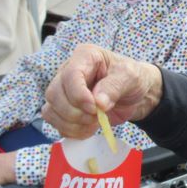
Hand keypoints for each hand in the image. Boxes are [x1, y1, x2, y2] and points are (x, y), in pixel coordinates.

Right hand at [42, 44, 162, 138]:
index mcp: (85, 56)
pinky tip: (88, 129)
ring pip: (50, 110)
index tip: (95, 108)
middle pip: (54, 94)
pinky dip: (70, 130)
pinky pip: (55, 122)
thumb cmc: (132, 79)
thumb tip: (98, 103)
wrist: (135, 94)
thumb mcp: (130, 77)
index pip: (70, 75)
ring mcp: (64, 90)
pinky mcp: (63, 108)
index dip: (79, 95)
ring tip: (94, 124)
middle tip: (97, 117)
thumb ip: (114, 87)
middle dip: (75, 112)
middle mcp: (68, 71)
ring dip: (71, 124)